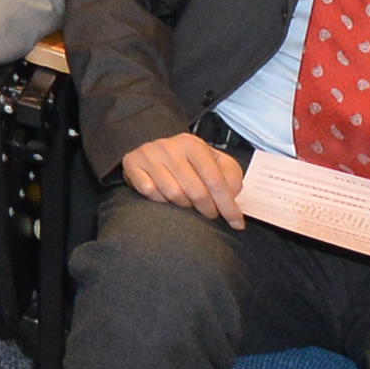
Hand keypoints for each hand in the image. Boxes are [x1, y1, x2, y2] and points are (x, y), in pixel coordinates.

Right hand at [119, 133, 248, 223]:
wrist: (154, 149)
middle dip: (208, 209)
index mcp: (193, 144)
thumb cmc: (190, 161)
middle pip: (196, 191)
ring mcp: (149, 154)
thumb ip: (230, 176)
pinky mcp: (132, 163)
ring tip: (188, 202)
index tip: (237, 224)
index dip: (228, 205)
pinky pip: (150, 192)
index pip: (215, 180)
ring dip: (184, 205)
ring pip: (173, 194)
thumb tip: (232, 195)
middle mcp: (170, 147)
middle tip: (211, 214)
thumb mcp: (215, 162)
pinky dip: (160, 199)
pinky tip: (166, 196)